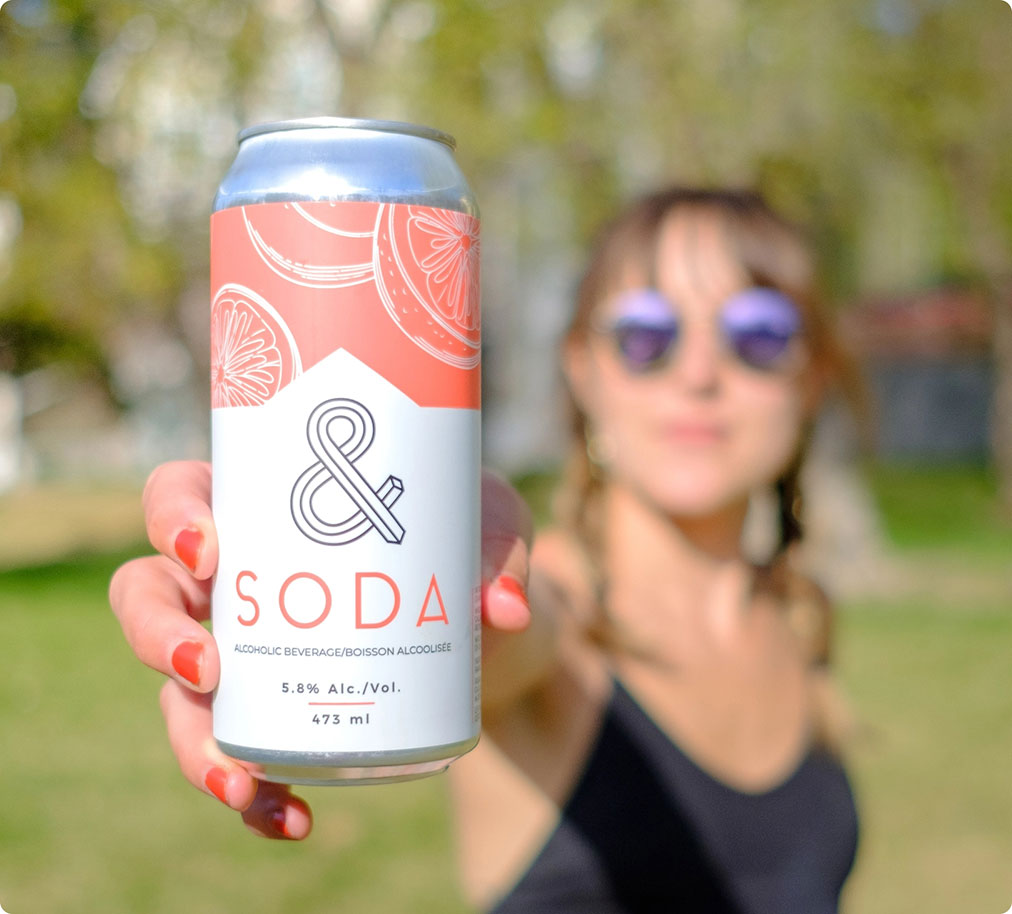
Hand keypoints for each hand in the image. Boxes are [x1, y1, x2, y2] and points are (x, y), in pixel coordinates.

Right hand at [108, 461, 532, 838]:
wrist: (488, 628)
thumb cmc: (471, 547)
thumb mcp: (492, 531)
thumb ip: (500, 556)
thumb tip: (501, 610)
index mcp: (268, 506)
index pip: (181, 493)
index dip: (172, 517)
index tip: (212, 552)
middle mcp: (239, 577)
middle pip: (148, 594)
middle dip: (158, 636)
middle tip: (208, 667)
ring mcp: (249, 649)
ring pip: (176, 691)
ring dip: (191, 740)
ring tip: (238, 779)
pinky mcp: (276, 711)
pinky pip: (236, 755)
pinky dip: (254, 794)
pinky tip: (291, 818)